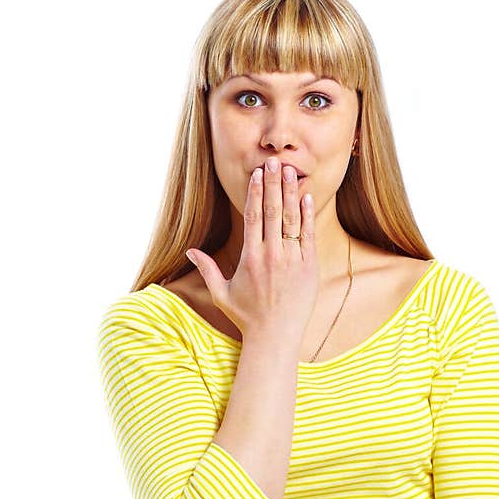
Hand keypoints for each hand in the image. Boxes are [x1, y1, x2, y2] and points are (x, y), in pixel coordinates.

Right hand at [185, 157, 318, 344]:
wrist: (276, 337)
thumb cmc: (247, 317)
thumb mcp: (222, 293)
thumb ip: (207, 269)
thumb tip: (190, 252)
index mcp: (250, 257)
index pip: (253, 216)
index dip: (255, 192)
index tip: (257, 173)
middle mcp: (271, 255)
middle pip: (273, 211)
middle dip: (273, 184)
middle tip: (275, 162)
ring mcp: (292, 261)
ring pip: (291, 220)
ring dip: (290, 194)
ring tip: (291, 172)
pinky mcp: (308, 268)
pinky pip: (308, 236)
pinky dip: (307, 216)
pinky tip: (306, 198)